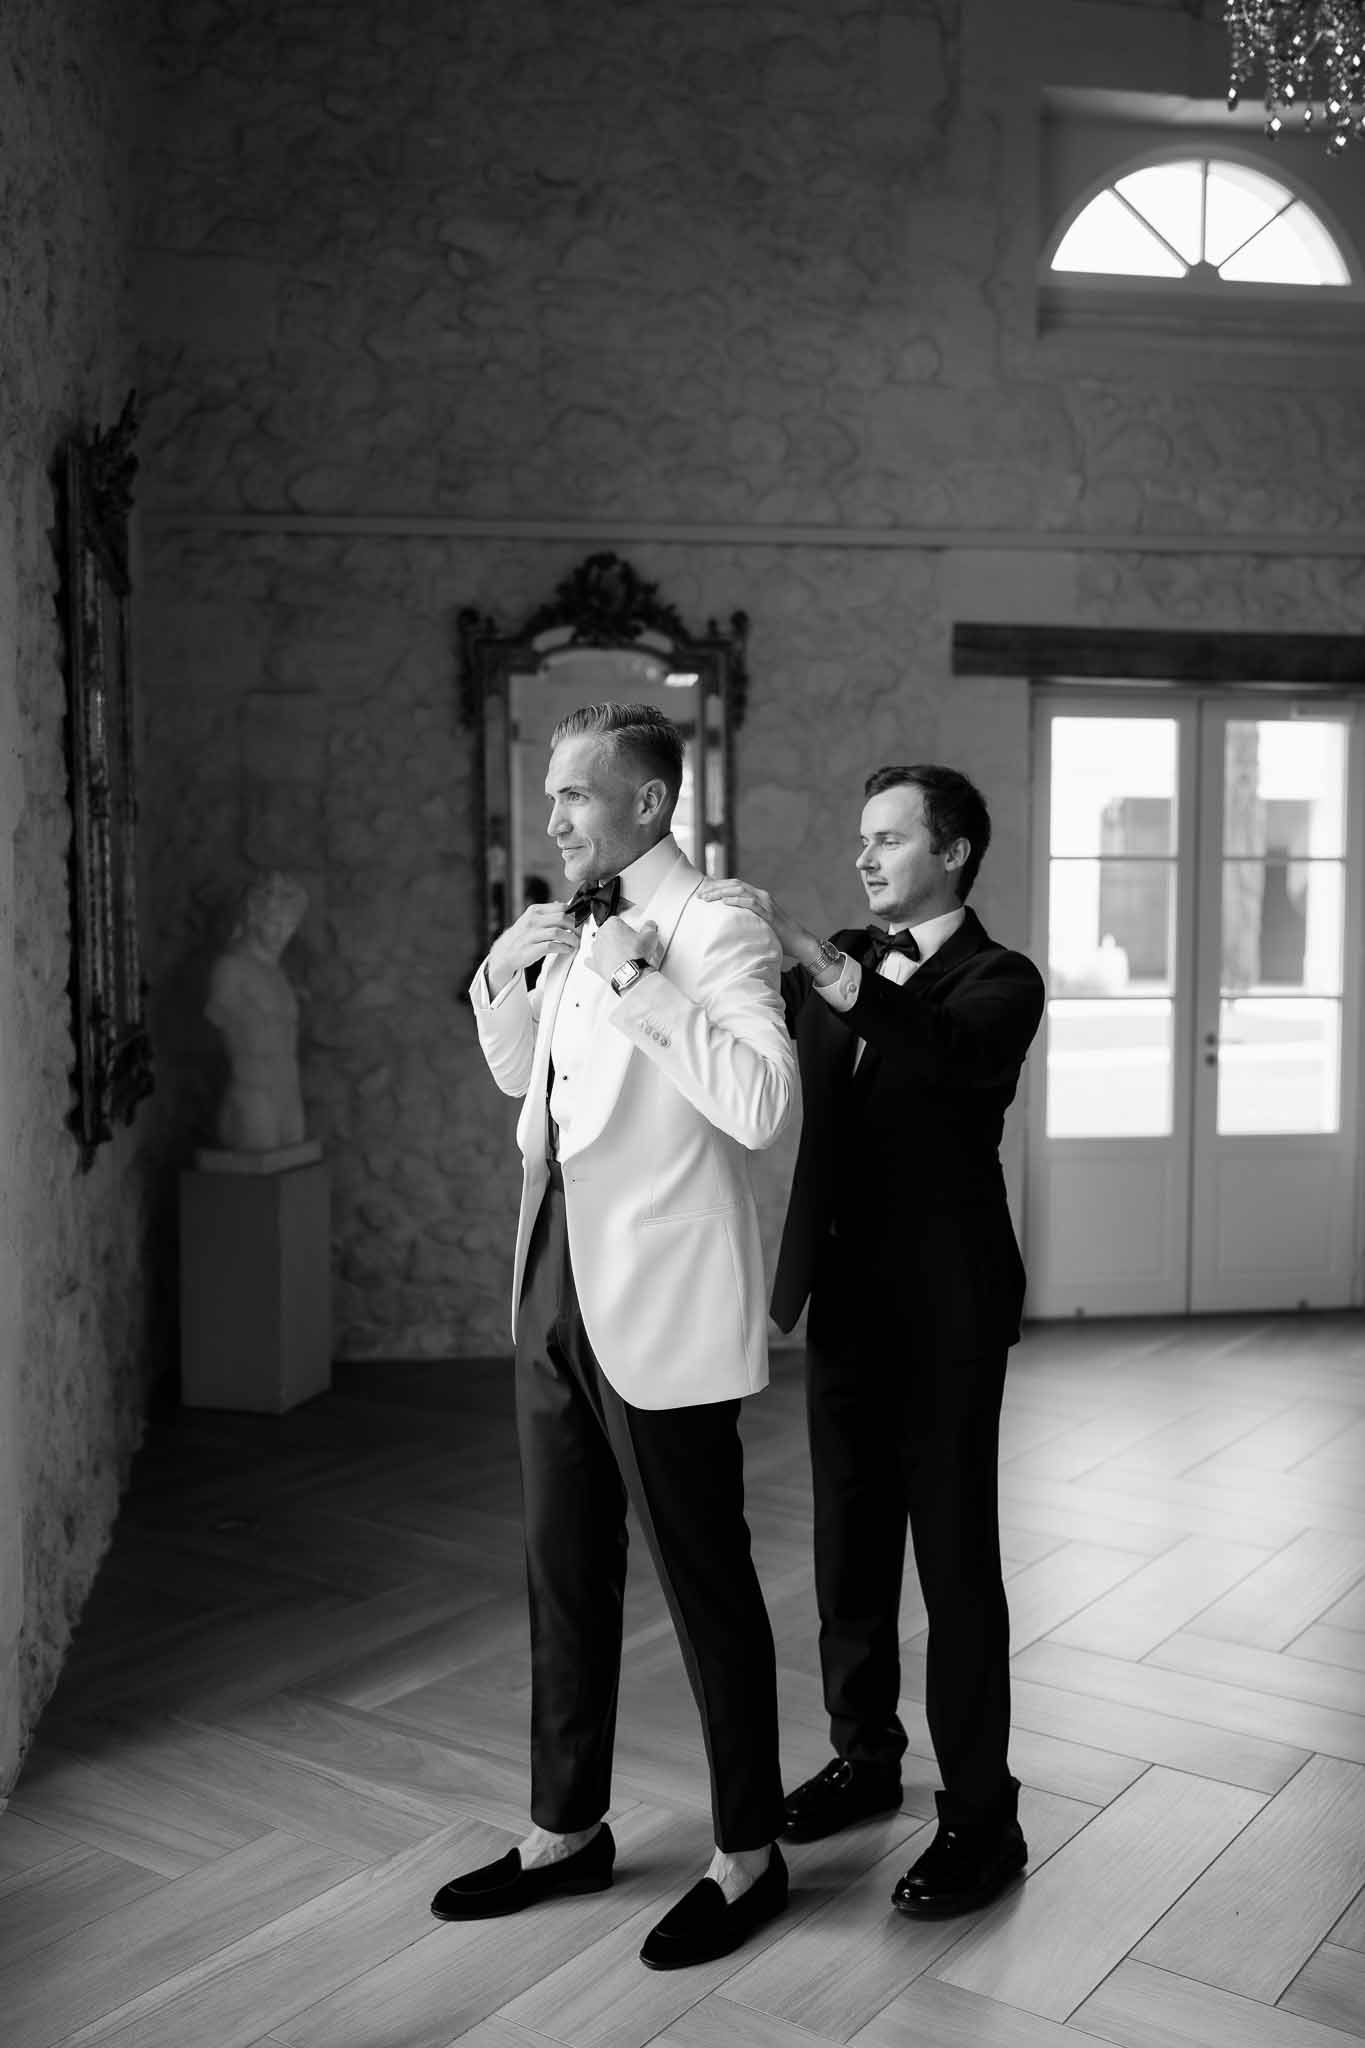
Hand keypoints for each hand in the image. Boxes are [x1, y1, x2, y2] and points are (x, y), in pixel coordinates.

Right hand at [485, 900, 578, 995]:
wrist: (504, 953)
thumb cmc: (521, 937)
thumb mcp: (531, 920)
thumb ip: (546, 913)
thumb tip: (562, 904)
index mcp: (534, 911)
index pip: (561, 907)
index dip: (574, 914)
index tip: (581, 920)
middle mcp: (532, 921)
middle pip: (562, 918)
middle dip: (576, 926)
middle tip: (580, 933)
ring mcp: (530, 935)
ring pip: (558, 932)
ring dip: (571, 938)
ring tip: (575, 943)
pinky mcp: (531, 949)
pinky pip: (552, 946)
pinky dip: (563, 948)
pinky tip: (567, 949)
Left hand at [584, 913, 660, 982]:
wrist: (629, 973)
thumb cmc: (636, 953)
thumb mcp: (650, 936)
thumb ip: (649, 927)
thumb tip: (650, 926)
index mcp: (612, 924)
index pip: (618, 921)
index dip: (626, 928)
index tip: (632, 934)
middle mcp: (601, 934)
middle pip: (608, 932)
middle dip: (616, 937)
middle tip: (629, 945)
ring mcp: (596, 949)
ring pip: (600, 945)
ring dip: (608, 949)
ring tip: (621, 956)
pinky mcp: (594, 963)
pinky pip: (591, 960)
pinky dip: (597, 961)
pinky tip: (604, 963)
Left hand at [696, 878, 816, 966]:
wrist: (799, 942)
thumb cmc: (778, 936)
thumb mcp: (758, 923)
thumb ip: (746, 918)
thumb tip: (727, 923)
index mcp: (758, 896)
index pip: (735, 884)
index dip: (718, 885)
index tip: (702, 891)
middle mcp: (762, 895)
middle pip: (735, 884)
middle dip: (715, 887)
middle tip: (699, 894)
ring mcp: (767, 903)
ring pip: (741, 890)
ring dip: (721, 892)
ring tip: (706, 898)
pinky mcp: (770, 913)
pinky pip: (751, 903)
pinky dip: (737, 900)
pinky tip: (725, 902)